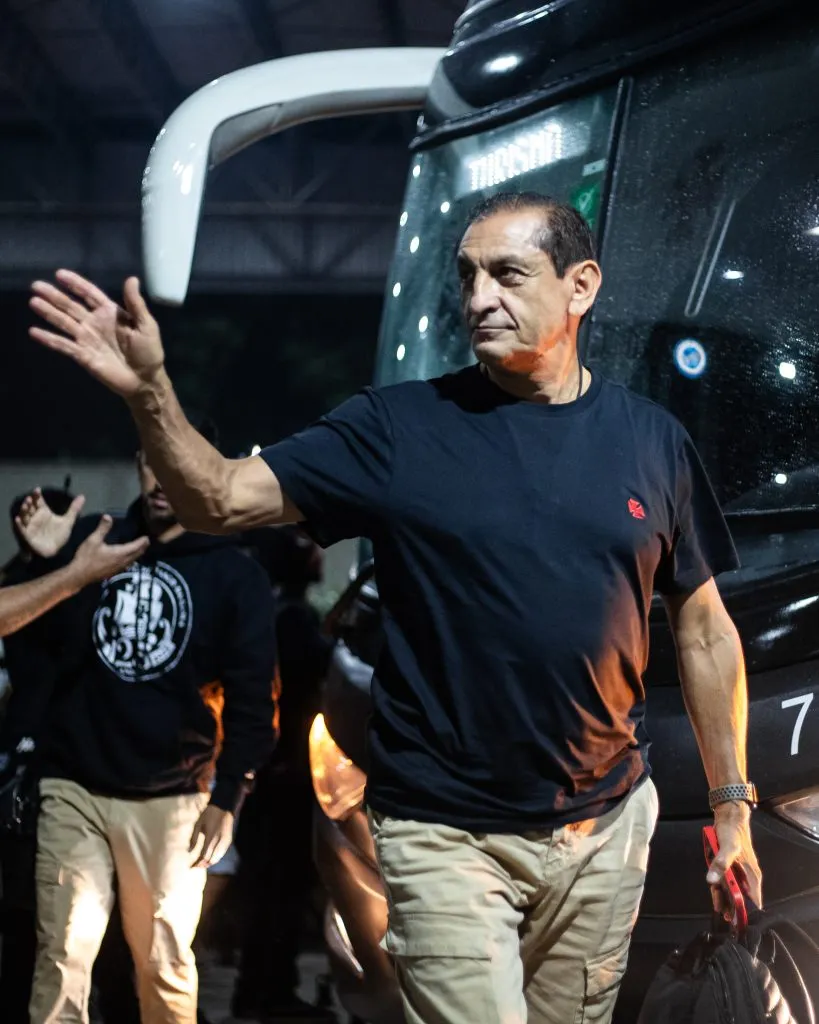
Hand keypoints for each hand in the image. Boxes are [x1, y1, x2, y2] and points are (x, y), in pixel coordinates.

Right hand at [16, 488, 85, 557]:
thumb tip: (82, 496)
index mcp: (44, 512)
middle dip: (29, 502)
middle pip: (30, 507)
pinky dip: (19, 525)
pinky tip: (17, 519)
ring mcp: (30, 526)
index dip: (37, 495)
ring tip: (25, 504)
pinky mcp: (27, 535)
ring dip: (24, 510)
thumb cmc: (59, 536)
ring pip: (24, 516)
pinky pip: (21, 529)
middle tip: (30, 497)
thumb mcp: (68, 521)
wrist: (56, 552)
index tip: (37, 489)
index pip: (39, 501)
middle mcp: (35, 517)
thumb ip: (74, 509)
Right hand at [29, 271, 164, 398]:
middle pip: (71, 306)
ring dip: (49, 313)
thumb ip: (136, 303)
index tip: (60, 274)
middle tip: (36, 286)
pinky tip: (34, 332)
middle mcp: (95, 323)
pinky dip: (49, 339)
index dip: (75, 284)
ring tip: (34, 302)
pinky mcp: (83, 355)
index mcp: (110, 313)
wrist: (145, 380)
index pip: (89, 294)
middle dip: (55, 296)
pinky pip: (63, 346)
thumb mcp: (146, 325)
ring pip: (64, 322)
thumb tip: (131, 278)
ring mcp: (87, 339)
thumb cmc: (149, 352)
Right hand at [68, 516, 148, 587]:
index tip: (147, 537)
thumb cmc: (86, 557)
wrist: (79, 576)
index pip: (135, 547)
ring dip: (137, 554)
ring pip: (132, 560)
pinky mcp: (113, 572)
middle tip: (146, 542)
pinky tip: (127, 558)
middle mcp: (122, 562)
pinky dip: (131, 559)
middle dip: (142, 547)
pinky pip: (127, 564)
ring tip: (140, 548)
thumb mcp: (93, 540)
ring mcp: (118, 568)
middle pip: (136, 554)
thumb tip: (108, 516)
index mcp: (120, 553)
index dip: (142, 542)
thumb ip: (102, 528)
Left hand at [189, 804, 234, 868]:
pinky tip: (210, 857)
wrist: (224, 806)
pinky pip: (222, 853)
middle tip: (195, 866)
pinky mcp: (228, 840)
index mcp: (211, 837)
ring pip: (218, 858)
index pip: (204, 856)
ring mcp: (225, 841)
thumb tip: (189, 852)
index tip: (190, 866)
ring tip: (201, 864)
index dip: (197, 863)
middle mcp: (219, 841)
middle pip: (211, 859)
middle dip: (203, 865)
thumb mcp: (198, 824)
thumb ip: (193, 839)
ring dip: (209, 862)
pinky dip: (215, 858)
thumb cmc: (209, 815)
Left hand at [707, 802, 762, 918]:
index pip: (754, 901)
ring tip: (718, 910)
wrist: (728, 817)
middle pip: (742, 899)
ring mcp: (738, 872)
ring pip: (733, 891)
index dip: (747, 913)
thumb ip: (720, 864)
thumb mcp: (727, 848)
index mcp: (752, 876)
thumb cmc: (732, 832)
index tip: (737, 922)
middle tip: (724, 917)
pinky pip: (725, 882)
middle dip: (733, 908)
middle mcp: (747, 877)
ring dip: (726, 900)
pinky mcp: (730, 868)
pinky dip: (720, 889)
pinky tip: (715, 895)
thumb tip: (711, 881)